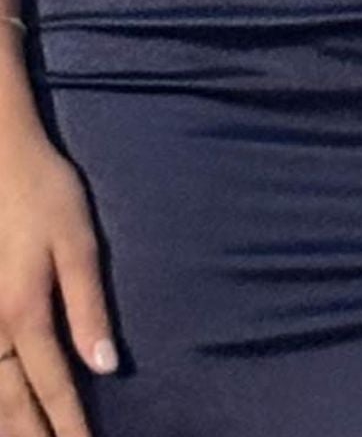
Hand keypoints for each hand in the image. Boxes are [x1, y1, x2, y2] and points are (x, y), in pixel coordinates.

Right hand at [0, 112, 113, 436]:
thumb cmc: (44, 195)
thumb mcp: (79, 246)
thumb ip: (89, 308)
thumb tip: (106, 366)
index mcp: (23, 315)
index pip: (53, 387)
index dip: (69, 426)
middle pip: (9, 403)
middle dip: (34, 436)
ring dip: (7, 424)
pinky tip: (0, 412)